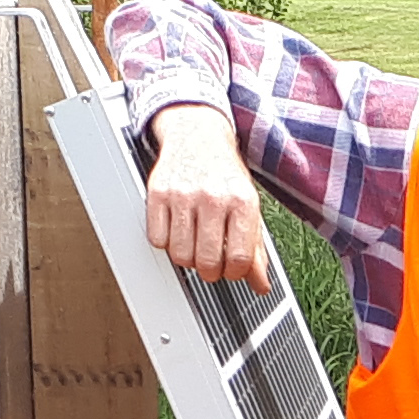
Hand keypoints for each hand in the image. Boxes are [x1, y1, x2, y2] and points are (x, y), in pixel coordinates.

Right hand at [142, 103, 271, 284]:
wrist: (197, 135)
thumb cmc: (225, 174)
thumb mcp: (248, 206)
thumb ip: (256, 248)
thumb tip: (261, 284)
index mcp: (243, 201)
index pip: (239, 259)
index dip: (233, 273)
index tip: (230, 269)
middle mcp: (214, 196)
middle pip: (207, 262)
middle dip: (209, 271)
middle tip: (210, 262)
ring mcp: (184, 194)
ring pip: (180, 255)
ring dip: (186, 258)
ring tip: (194, 243)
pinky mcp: (158, 193)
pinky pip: (158, 239)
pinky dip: (166, 242)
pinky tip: (176, 230)